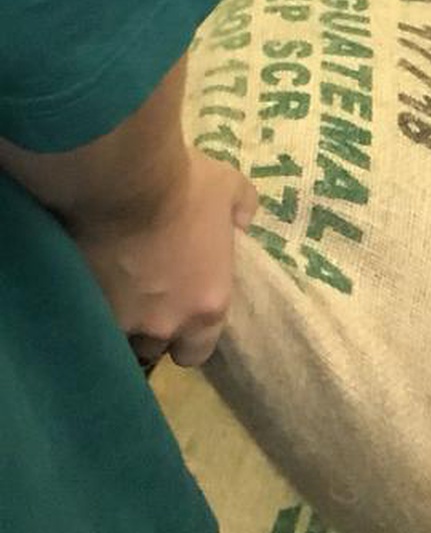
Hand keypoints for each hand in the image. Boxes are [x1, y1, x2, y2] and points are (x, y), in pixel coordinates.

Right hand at [67, 150, 258, 369]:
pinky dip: (91, 305)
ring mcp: (123, 321)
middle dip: (151, 331)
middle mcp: (165, 324)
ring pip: (119, 337)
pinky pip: (91, 317)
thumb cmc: (184, 187)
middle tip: (146, 299)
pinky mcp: (86, 307)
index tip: (183, 312)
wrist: (126, 182)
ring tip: (114, 289)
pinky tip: (90, 283)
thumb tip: (242, 223)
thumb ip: (242, 210)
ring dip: (120, 319)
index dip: (190, 337)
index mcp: (207, 306)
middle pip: (156, 348)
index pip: (199, 350)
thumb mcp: (230, 187)